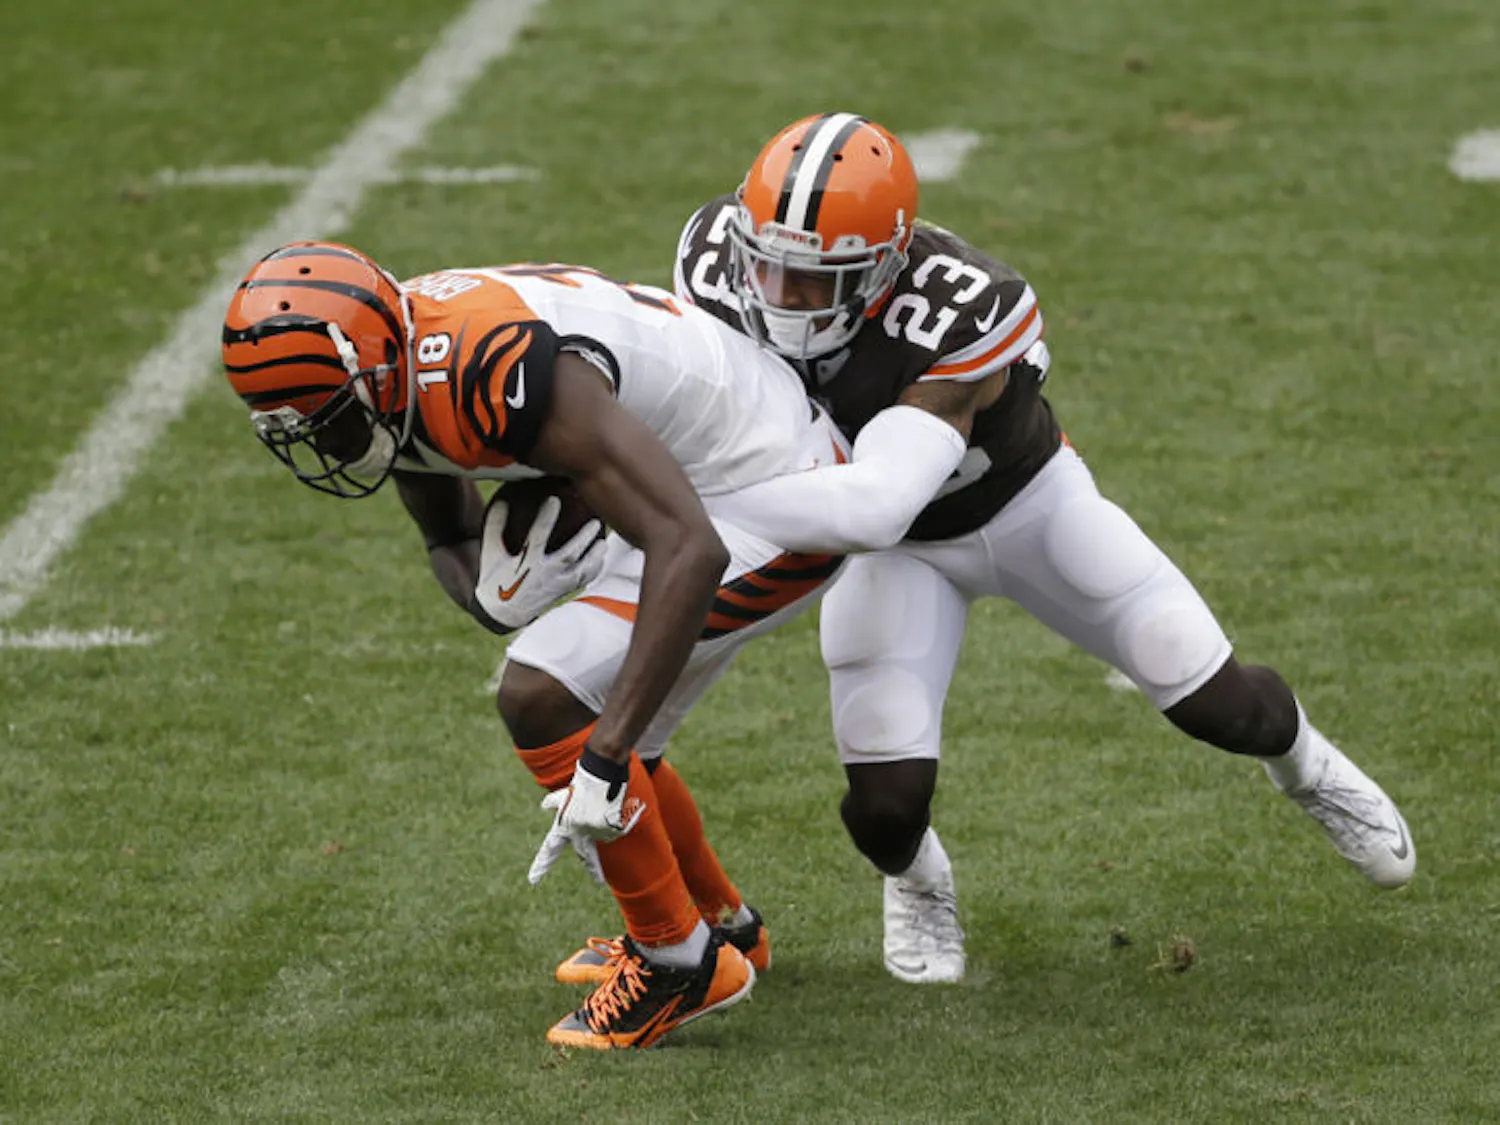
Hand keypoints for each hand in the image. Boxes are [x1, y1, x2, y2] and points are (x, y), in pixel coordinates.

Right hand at [469, 494, 605, 633]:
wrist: (502, 613)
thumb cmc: (496, 578)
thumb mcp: (491, 552)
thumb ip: (495, 526)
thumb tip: (502, 501)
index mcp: (525, 563)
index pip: (538, 537)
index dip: (546, 518)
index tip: (554, 499)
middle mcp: (544, 575)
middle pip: (569, 555)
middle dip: (583, 538)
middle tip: (595, 521)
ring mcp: (556, 586)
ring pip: (581, 571)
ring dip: (594, 556)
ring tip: (603, 542)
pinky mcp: (562, 592)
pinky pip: (582, 581)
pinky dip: (593, 570)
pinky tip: (600, 559)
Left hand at [528, 749, 643, 883]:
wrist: (601, 770)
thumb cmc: (583, 780)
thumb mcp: (565, 793)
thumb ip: (555, 803)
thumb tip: (543, 806)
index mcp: (564, 825)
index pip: (550, 848)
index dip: (542, 864)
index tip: (533, 880)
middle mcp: (577, 831)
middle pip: (586, 856)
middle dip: (593, 869)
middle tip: (598, 881)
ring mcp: (594, 830)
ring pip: (606, 834)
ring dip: (609, 823)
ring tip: (607, 804)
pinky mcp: (610, 827)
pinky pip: (618, 828)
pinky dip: (622, 819)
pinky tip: (617, 805)